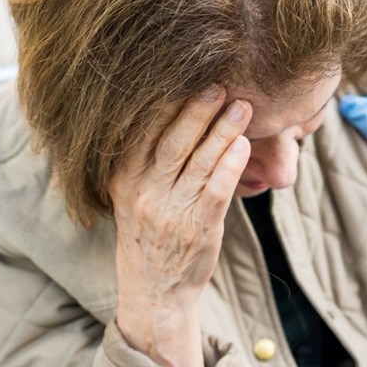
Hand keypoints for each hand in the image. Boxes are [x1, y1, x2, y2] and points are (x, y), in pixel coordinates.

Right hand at [108, 85, 251, 366]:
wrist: (155, 291)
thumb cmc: (149, 233)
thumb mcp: (132, 194)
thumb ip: (146, 158)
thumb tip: (177, 111)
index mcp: (123, 178)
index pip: (142, 131)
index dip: (163, 102)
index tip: (184, 74)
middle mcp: (143, 192)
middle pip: (173, 141)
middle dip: (196, 109)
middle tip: (218, 83)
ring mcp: (171, 211)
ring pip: (200, 162)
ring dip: (223, 130)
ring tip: (243, 106)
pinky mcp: (198, 227)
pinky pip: (216, 190)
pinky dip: (230, 165)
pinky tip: (243, 145)